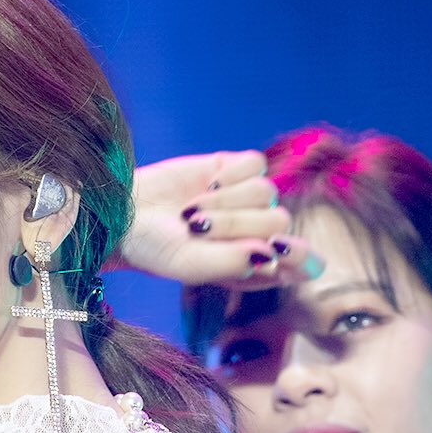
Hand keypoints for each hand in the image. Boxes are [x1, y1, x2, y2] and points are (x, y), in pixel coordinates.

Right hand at [120, 151, 321, 289]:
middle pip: (278, 221)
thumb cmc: (156, 250)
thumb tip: (271, 253)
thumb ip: (230, 264)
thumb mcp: (189, 265)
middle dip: (235, 225)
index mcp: (257, 269)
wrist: (126, 213)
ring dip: (225, 201)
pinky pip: (256, 164)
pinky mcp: (240, 169)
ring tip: (191, 212)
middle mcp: (260, 234)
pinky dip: (229, 175)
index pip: (304, 264)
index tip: (276, 249)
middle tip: (196, 230)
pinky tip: (206, 184)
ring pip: (266, 192)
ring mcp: (252, 201)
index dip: (300, 256)